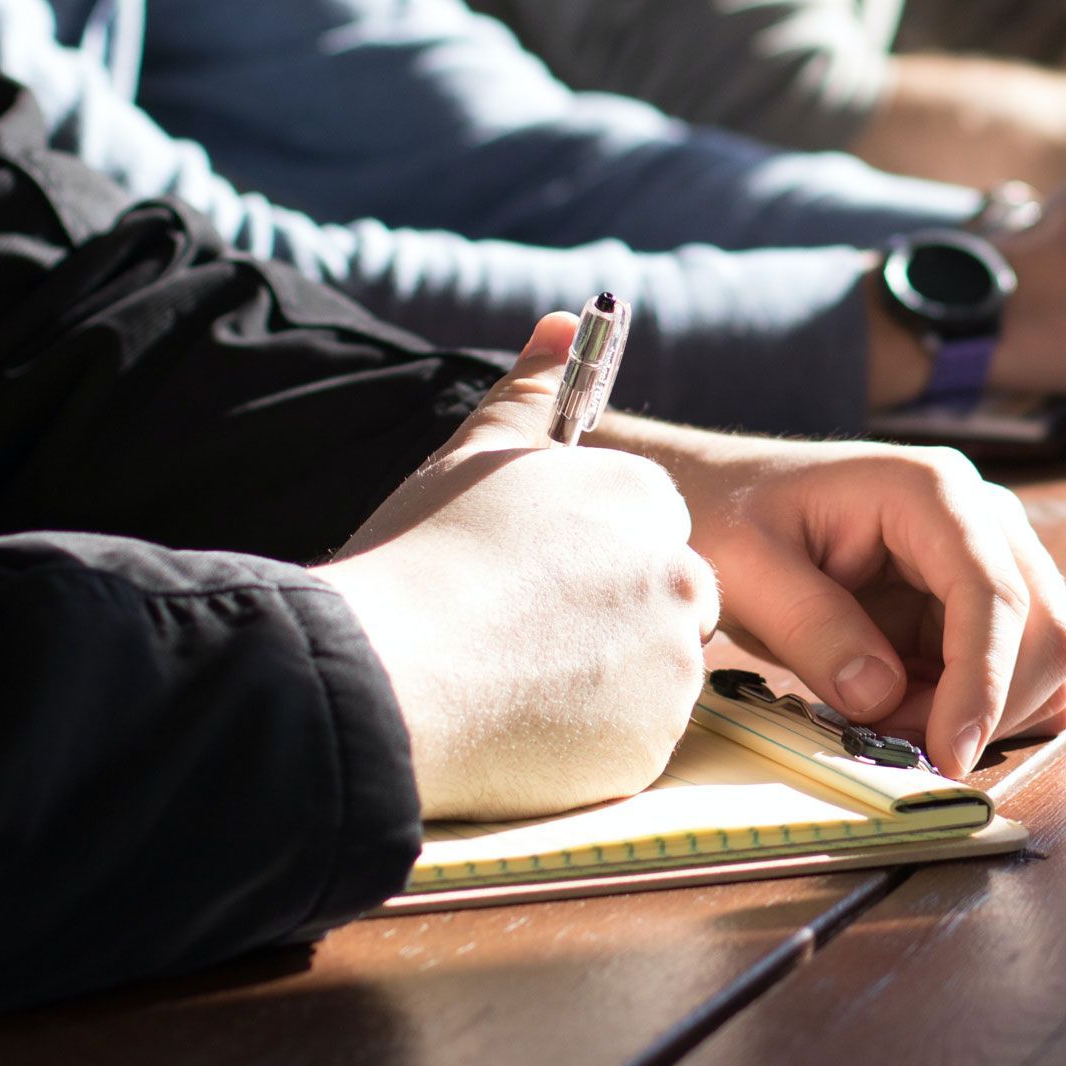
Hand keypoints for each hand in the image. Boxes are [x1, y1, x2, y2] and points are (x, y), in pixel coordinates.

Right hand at [317, 314, 718, 820]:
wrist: (387, 675)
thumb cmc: (424, 555)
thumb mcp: (476, 453)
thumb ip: (532, 389)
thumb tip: (563, 323)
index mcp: (642, 499)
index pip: (649, 526)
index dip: (590, 555)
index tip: (535, 578)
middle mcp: (678, 574)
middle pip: (665, 598)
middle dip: (610, 617)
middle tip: (523, 633)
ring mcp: (672, 664)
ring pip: (653, 671)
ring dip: (603, 677)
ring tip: (513, 677)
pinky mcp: (654, 742)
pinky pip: (635, 738)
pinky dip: (592, 737)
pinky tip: (523, 723)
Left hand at [613, 423, 1065, 778]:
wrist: (722, 498)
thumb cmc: (729, 516)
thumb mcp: (745, 568)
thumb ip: (812, 627)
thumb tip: (882, 697)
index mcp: (930, 490)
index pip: (992, 591)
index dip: (982, 681)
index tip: (947, 754)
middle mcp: (980, 516)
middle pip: (1042, 628)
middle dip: (982, 704)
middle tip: (890, 739)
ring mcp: (988, 556)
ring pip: (1041, 657)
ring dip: (981, 712)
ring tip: (885, 717)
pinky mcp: (977, 601)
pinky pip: (1019, 671)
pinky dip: (980, 710)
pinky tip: (910, 711)